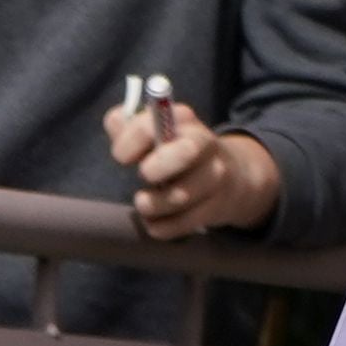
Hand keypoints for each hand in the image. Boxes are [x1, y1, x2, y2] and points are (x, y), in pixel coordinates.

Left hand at [109, 93, 284, 242]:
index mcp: (183, 118)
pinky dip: (163, 227)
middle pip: (185, 152)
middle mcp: (204, 143)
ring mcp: (214, 176)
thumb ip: (127, 125)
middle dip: (157, 167)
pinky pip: (184, 222)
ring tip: (144, 204)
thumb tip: (115, 123)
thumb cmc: (176, 151)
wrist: (230, 176)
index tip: (122, 158)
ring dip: (155, 204)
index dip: (129, 143)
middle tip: (143, 176)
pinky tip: (154, 222)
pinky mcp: (215, 207)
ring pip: (182, 195)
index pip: (152, 124)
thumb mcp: (155, 131)